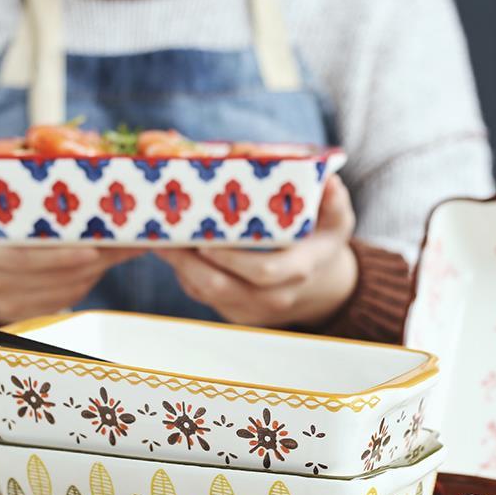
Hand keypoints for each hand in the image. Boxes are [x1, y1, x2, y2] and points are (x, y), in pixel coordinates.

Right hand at [0, 171, 141, 322]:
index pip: (20, 259)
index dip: (57, 257)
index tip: (91, 249)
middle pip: (53, 276)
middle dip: (95, 260)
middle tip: (126, 241)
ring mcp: (10, 303)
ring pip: (66, 288)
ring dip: (100, 269)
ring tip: (126, 247)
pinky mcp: (28, 313)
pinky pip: (67, 298)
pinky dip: (90, 280)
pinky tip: (108, 261)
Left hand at [159, 174, 357, 327]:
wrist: (319, 286)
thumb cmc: (321, 242)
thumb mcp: (336, 220)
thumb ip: (333, 201)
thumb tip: (328, 181)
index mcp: (299, 270)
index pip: (264, 272)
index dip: (231, 258)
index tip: (206, 239)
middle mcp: (275, 296)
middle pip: (222, 287)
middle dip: (188, 261)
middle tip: (166, 234)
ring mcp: (253, 309)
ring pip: (206, 293)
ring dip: (179, 266)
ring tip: (159, 237)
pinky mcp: (235, 313)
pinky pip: (203, 296)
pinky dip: (184, 273)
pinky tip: (171, 249)